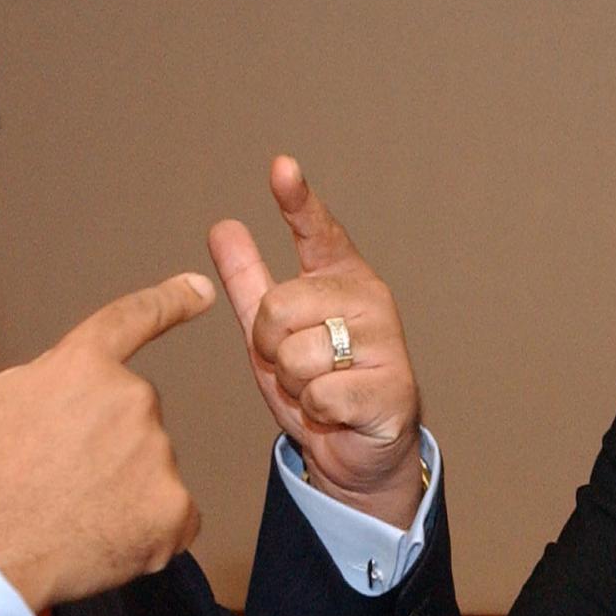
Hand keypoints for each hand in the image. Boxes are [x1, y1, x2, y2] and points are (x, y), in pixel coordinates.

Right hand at [0, 255, 206, 611]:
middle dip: (101, 438)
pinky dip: (148, 527)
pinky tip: (104, 536)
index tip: (198, 289)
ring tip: (69, 507)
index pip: (130, 320)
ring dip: (121, 484)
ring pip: (150, 464)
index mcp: (81, 366)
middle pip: (130, 413)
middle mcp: (130, 400)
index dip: (168, 301)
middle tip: (52, 471)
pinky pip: (174, 515)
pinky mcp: (173, 511)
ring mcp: (157, 457)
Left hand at [209, 156, 423, 527]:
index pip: (318, 231)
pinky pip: (320, 393)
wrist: (357, 449)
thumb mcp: (272, 332)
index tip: (281, 167)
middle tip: (294, 366)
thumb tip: (223, 226)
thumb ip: (250, 280)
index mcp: (341, 278)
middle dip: (271, 347)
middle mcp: (369, 300)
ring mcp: (386, 343)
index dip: (298, 200)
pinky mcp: (392, 388)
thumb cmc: (317, 382)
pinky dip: (316, 411)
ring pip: (298, 356)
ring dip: (294, 385)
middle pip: (280, 306)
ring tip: (318, 390)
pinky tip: (337, 412)